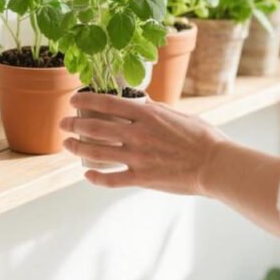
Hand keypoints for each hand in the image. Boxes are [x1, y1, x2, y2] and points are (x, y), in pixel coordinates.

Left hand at [59, 92, 225, 194]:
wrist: (216, 165)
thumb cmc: (204, 138)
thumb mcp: (179, 115)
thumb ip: (157, 110)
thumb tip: (142, 102)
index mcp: (147, 115)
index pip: (107, 103)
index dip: (85, 101)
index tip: (73, 100)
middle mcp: (137, 134)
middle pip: (95, 127)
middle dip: (74, 125)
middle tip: (63, 124)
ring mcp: (138, 157)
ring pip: (97, 152)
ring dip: (78, 148)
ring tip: (67, 145)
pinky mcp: (142, 178)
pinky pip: (112, 179)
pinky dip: (97, 179)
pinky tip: (87, 176)